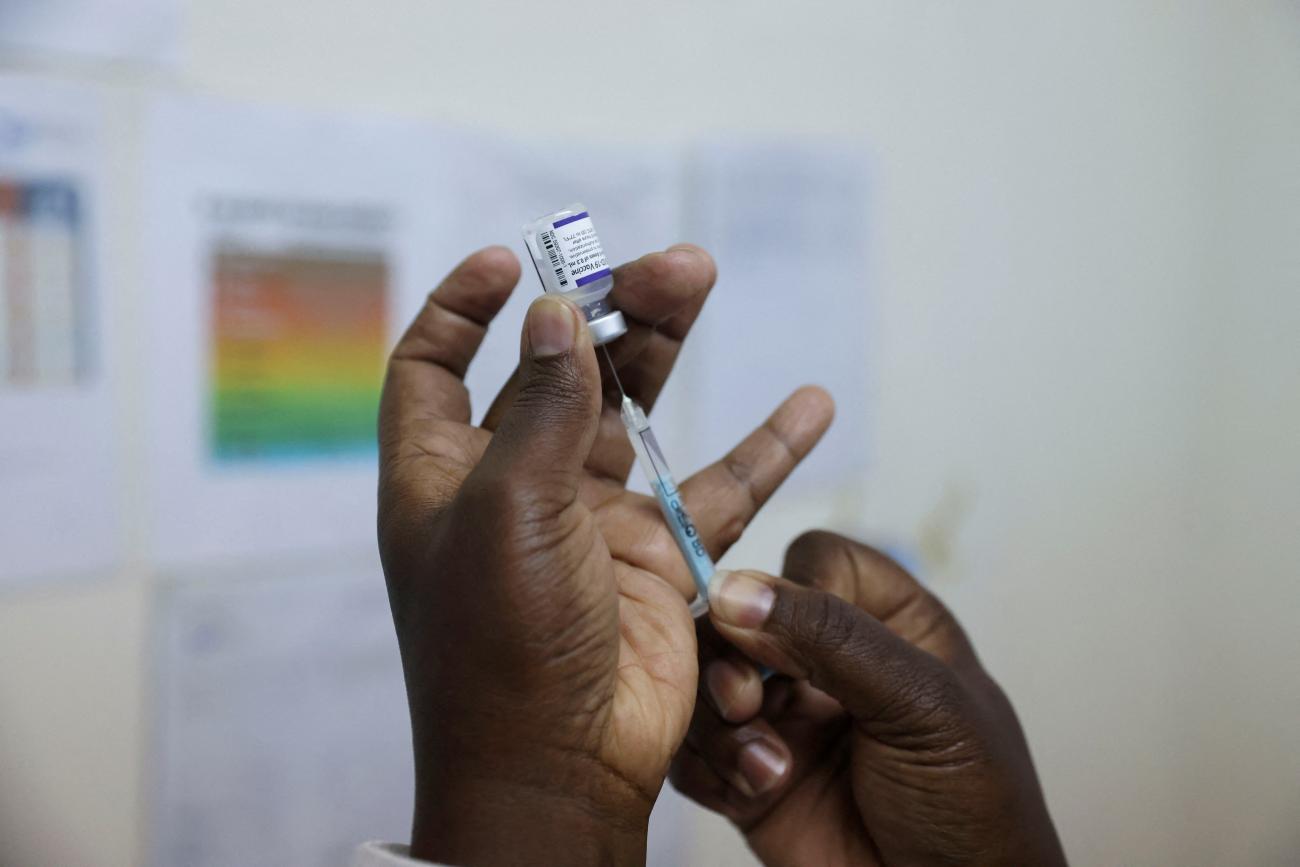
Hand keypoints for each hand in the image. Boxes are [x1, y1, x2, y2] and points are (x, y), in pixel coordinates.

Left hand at [377, 246, 833, 865]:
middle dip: (603, 309)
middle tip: (666, 267)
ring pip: (630, 407)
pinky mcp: (656, 555)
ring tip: (703, 277)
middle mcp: (512, 486)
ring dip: (664, 345)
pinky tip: (810, 406)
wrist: (562, 767)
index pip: (434, 365)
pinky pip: (714, 487)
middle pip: (554, 368)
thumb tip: (554, 314)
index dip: (463, 308)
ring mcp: (588, 518)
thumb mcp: (510, 512)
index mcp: (445, 474)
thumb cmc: (503, 649)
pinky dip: (763, 449)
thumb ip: (541, 410)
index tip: (512, 262)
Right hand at [671, 531, 1065, 865]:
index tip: (794, 637)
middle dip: (734, 657)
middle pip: (741, 617)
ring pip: (705, 682)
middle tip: (747, 702)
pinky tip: (753, 793)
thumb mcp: (922, 706)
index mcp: (889, 625)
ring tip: (765, 765)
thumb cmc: (972, 808)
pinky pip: (693, 750)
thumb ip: (833, 638)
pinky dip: (708, 767)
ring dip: (720, 721)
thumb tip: (736, 588)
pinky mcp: (751, 778)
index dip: (796, 589)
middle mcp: (829, 664)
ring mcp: (786, 721)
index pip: (818, 562)